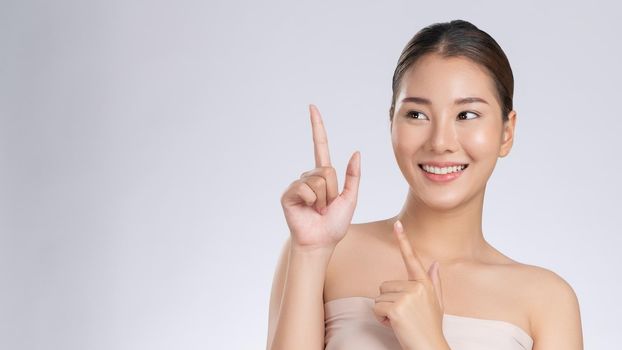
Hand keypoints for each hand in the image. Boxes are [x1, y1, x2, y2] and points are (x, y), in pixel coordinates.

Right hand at [280, 104, 360, 251]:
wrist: (321, 242)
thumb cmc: (335, 224)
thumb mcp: (350, 198)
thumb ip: (353, 176)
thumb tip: (356, 152)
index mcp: (323, 175)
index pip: (320, 146)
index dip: (317, 127)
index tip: (312, 107)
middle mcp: (309, 176)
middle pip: (327, 169)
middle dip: (332, 190)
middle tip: (326, 206)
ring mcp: (297, 185)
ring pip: (318, 180)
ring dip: (323, 198)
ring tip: (317, 210)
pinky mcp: (288, 194)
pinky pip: (305, 188)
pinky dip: (311, 201)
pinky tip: (308, 210)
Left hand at [373, 220, 447, 349]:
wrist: (430, 348)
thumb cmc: (430, 327)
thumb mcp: (437, 304)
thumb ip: (434, 282)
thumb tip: (436, 263)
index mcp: (424, 283)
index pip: (411, 258)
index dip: (403, 240)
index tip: (397, 224)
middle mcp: (417, 286)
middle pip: (384, 285)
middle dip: (388, 302)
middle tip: (404, 316)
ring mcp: (407, 297)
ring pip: (378, 298)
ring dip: (384, 312)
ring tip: (401, 321)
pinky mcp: (397, 308)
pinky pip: (376, 308)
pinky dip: (381, 319)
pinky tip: (395, 326)